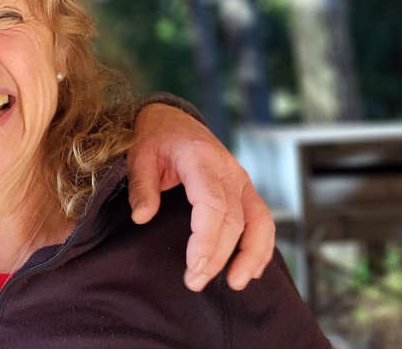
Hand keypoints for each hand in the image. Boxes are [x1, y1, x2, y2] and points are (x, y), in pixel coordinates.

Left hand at [126, 103, 274, 291]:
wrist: (172, 119)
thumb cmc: (155, 137)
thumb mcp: (139, 155)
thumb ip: (141, 186)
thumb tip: (142, 217)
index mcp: (202, 159)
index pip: (213, 204)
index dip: (207, 238)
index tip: (195, 265)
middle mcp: (229, 171)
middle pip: (234, 220)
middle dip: (219, 256)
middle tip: (195, 281)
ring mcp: (241, 180)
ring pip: (259, 222)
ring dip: (250, 256)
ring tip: (234, 284)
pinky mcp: (244, 189)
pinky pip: (262, 219)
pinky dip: (261, 246)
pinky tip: (251, 269)